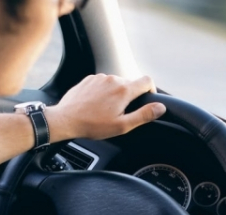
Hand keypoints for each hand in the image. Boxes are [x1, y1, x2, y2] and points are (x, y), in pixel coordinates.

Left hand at [45, 74, 165, 141]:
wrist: (66, 119)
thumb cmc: (92, 125)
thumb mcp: (122, 125)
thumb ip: (143, 115)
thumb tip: (160, 108)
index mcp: (124, 90)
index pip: (147, 81)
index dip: (151, 90)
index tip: (147, 100)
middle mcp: (113, 79)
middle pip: (131, 83)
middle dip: (130, 96)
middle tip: (121, 113)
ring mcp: (100, 77)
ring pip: (116, 83)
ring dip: (116, 94)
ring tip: (106, 111)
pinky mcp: (89, 79)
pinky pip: (102, 83)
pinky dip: (104, 92)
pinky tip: (96, 105)